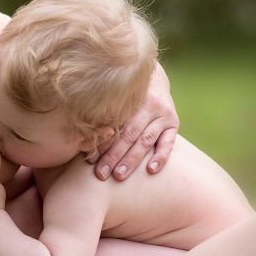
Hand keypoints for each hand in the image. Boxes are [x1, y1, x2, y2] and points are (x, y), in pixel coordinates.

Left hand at [91, 62, 178, 180]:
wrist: (154, 80)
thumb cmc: (125, 96)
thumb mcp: (115, 100)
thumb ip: (102, 116)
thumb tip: (80, 140)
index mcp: (130, 99)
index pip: (115, 125)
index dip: (102, 143)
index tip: (90, 161)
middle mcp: (149, 106)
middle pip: (129, 135)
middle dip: (114, 156)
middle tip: (101, 174)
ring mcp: (163, 115)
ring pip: (145, 140)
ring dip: (132, 160)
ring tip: (119, 176)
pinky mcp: (174, 123)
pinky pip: (168, 142)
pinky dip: (161, 156)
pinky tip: (151, 170)